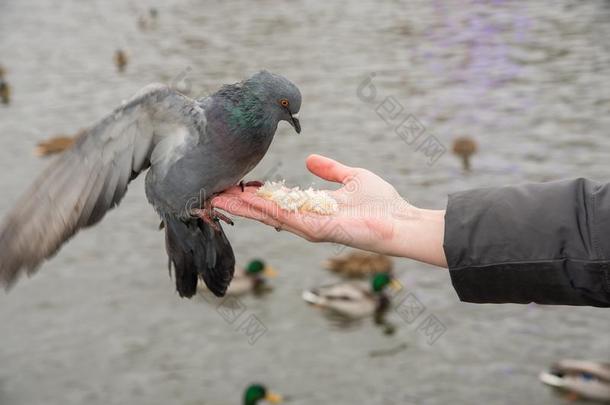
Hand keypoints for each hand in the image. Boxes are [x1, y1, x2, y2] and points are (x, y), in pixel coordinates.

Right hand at [212, 154, 446, 266]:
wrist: (400, 222)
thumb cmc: (381, 204)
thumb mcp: (351, 178)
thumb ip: (330, 170)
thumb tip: (310, 159)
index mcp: (311, 209)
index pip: (276, 201)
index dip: (254, 194)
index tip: (233, 185)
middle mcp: (305, 221)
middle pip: (265, 211)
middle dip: (239, 203)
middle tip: (212, 194)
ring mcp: (309, 227)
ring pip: (269, 215)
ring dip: (243, 207)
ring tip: (218, 197)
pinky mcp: (317, 229)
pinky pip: (286, 217)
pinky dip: (264, 209)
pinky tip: (245, 200)